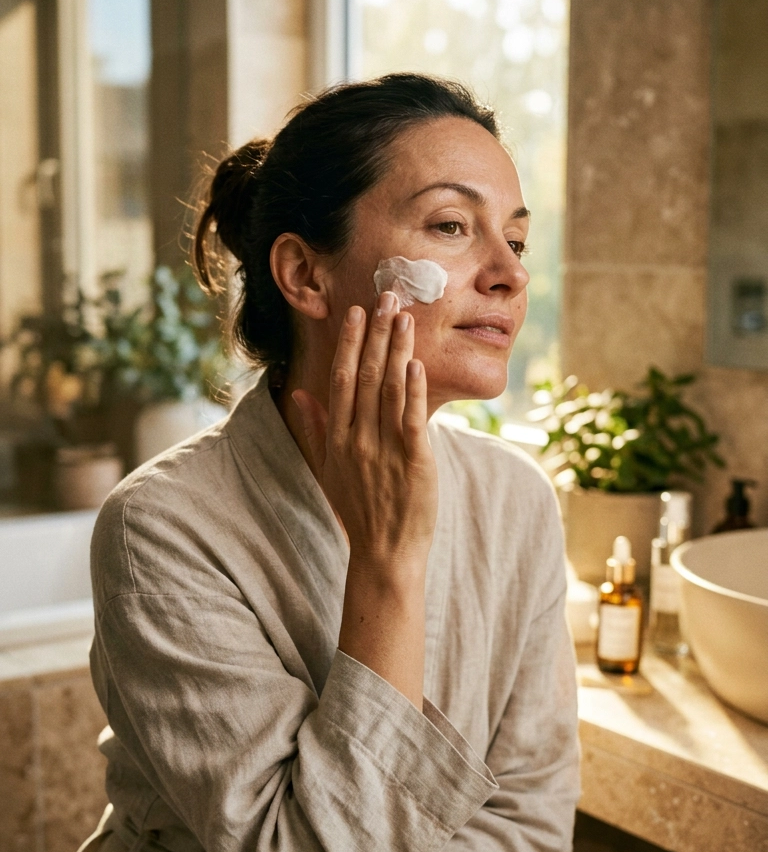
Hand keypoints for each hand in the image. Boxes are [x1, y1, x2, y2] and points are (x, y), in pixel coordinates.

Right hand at [292, 293, 437, 569]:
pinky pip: (412, 418)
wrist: (383, 553)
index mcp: (337, 437)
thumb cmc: (358, 510)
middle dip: (377, 334)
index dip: (350, 343)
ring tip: (406, 317)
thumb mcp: (326, 467)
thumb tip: (300, 392)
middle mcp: (357, 439)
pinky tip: (416, 364)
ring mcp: (384, 449)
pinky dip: (414, 390)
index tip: (356, 313)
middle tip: (388, 297)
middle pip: (366, 375)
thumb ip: (314, 426)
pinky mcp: (413, 461)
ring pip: (390, 390)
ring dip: (398, 350)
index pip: (342, 379)